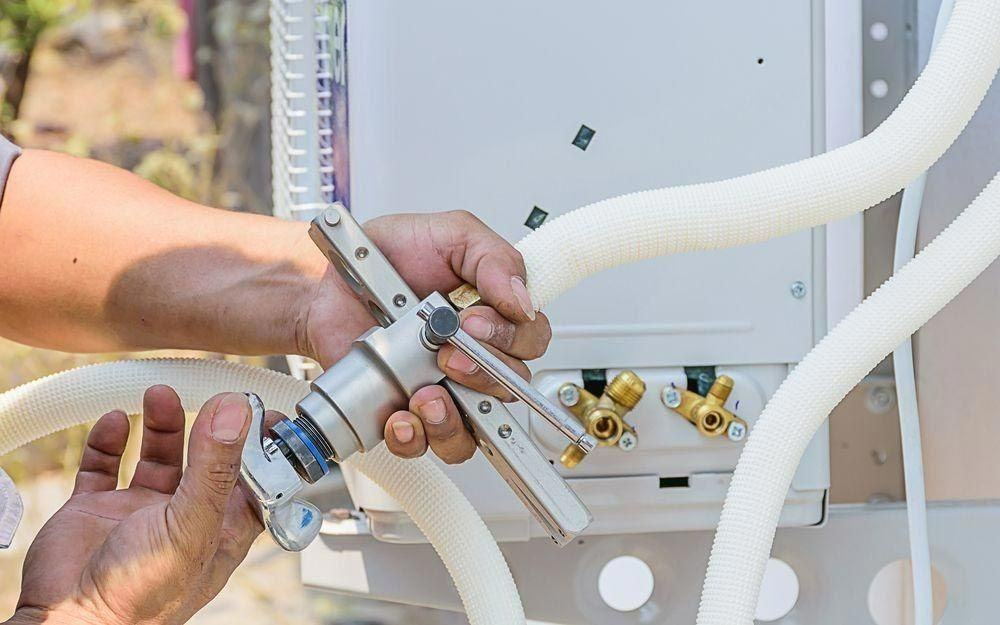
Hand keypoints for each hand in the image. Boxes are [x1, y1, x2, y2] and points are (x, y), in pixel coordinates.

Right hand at [9, 387, 261, 624]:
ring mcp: (137, 514)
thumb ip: (215, 466)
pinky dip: (109, 440)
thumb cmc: (141, 595)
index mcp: (218, 531)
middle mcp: (182, 520)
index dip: (259, 449)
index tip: (264, 411)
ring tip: (160, 395)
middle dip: (208, 427)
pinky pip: (104, 466)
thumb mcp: (192, 524)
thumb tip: (236, 410)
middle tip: (214, 395)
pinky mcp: (96, 510)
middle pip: (204, 461)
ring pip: (157, 457)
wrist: (70, 618)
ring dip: (161, 424)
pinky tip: (117, 421)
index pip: (253, 482)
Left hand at [298, 211, 551, 463]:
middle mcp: (474, 356)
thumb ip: (494, 259)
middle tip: (446, 354)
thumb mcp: (451, 233)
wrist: (328, 281)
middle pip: (508, 389)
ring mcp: (441, 388)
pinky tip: (400, 415)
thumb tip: (522, 300)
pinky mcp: (405, 410)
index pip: (531, 340)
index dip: (512, 339)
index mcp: (493, 314)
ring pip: (472, 430)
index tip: (473, 323)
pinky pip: (423, 444)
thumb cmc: (388, 256)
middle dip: (481, 376)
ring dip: (452, 419)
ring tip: (425, 395)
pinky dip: (414, 436)